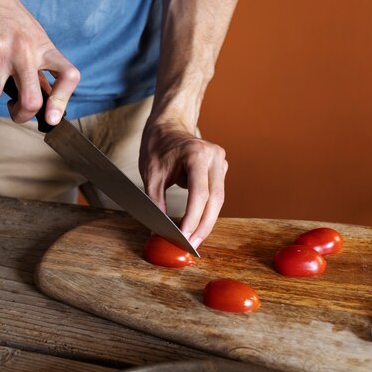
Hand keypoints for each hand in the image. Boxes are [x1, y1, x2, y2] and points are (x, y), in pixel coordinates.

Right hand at [0, 0, 78, 124]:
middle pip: (31, 101)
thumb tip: (48, 99)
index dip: (62, 101)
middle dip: (21, 115)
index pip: (67, 76)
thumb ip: (40, 65)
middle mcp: (24, 50)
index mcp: (43, 46)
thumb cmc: (4, 13)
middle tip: (16, 112)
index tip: (52, 117)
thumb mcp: (32, 35)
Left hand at [140, 117, 227, 248]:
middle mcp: (215, 157)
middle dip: (203, 226)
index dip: (192, 219)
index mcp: (197, 154)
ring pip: (218, 200)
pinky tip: (196, 225)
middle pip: (215, 200)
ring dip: (206, 221)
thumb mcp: (151, 173)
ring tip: (193, 240)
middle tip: (192, 246)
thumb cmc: (158, 145)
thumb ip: (156, 200)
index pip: (199, 194)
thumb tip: (160, 228)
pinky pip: (216, 195)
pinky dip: (206, 211)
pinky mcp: (220, 170)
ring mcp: (220, 163)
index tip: (183, 237)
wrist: (169, 125)